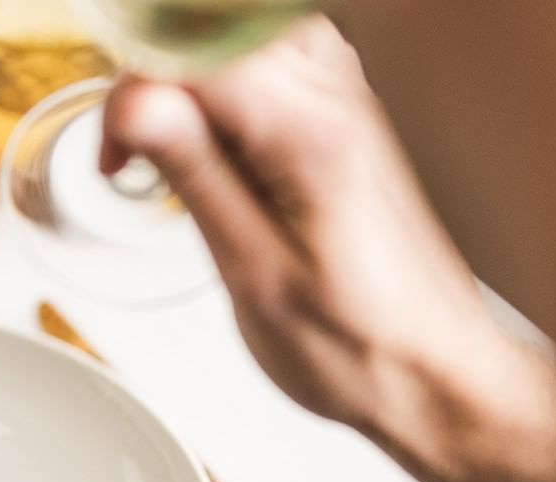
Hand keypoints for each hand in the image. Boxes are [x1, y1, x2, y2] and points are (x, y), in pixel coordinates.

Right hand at [102, 17, 555, 481]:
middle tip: (136, 157)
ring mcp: (348, 103)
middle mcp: (339, 100)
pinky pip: (271, 64)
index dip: (133, 95)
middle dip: (157, 82)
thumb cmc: (360, 348)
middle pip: (214, 31)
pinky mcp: (346, 119)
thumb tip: (136, 102)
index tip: (117, 159)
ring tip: (169, 155)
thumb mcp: (254, 273)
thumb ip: (196, 174)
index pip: (194, 54)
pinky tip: (215, 144)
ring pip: (240, 38)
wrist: (438, 373)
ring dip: (189, 85)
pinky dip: (225, 93)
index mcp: (312, 134)